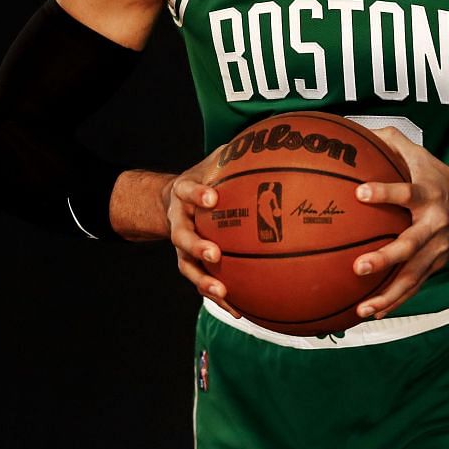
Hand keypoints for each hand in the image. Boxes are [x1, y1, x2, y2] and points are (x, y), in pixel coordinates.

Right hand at [161, 156, 241, 318]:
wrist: (173, 201)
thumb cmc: (205, 178)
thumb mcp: (215, 161)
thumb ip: (237, 154)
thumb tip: (275, 137)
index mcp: (183, 193)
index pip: (187, 191)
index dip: (198, 195)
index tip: (213, 198)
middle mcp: (179, 222)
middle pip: (182, 237)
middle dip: (197, 246)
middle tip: (214, 253)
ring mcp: (182, 248)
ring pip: (187, 267)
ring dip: (204, 281)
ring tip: (223, 292)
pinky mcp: (191, 266)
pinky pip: (203, 284)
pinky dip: (221, 299)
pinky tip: (241, 311)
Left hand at [349, 127, 448, 320]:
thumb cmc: (437, 176)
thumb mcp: (419, 153)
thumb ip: (388, 141)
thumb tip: (350, 131)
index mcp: (428, 194)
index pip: (406, 192)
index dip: (384, 192)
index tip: (359, 192)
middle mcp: (434, 225)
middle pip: (410, 245)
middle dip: (385, 258)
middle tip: (358, 267)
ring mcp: (437, 250)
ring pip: (412, 276)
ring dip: (387, 294)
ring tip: (362, 308)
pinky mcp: (435, 267)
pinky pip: (413, 288)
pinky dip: (394, 302)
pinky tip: (371, 313)